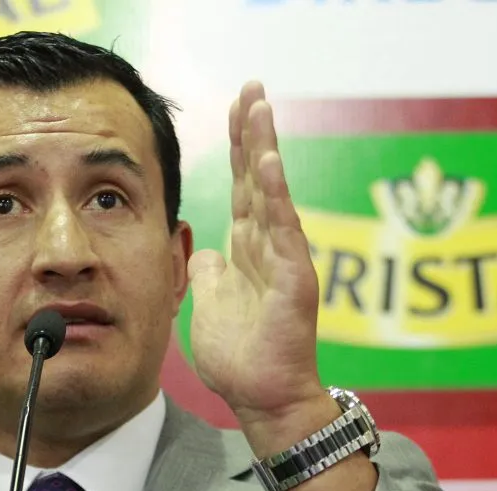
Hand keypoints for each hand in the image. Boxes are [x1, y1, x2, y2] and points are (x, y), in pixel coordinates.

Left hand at [187, 83, 333, 451]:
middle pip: (256, 178)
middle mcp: (268, 247)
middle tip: (251, 87)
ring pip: (271, 193)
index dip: (236, 149)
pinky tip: (266, 162)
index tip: (234, 109)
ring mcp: (284, 260)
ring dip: (263, 149)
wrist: (263, 398)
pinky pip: (283, 230)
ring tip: (260, 106)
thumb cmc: (240, 358)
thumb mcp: (209, 305)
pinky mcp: (293, 279)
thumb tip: (203, 249)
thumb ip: (207, 273)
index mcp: (246, 251)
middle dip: (252, 132)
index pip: (240, 188)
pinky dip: (275, 195)